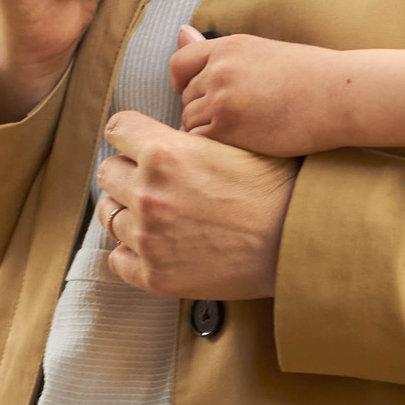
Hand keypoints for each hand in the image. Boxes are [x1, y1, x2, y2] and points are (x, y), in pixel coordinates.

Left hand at [95, 110, 297, 299]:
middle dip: (126, 172)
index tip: (136, 142)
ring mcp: (148, 238)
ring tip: (154, 213)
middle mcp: (149, 193)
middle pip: (107, 172)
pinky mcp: (154, 275)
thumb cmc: (275, 188)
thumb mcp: (232, 142)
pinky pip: (118, 259)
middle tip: (150, 180)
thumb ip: (188, 137)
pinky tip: (156, 245)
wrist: (297, 240)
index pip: (116, 129)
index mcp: (165, 152)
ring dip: (127, 210)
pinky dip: (132, 252)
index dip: (130, 134)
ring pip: (109, 214)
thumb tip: (164, 134)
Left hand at [171, 26, 354, 156]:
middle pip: (186, 97)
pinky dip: (212, 148)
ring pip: (190, 121)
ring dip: (208, 131)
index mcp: (229, 47)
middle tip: (234, 121)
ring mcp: (221, 98)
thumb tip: (180, 31)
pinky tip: (237, 148)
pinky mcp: (228, 127)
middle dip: (202, 110)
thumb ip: (224, 54)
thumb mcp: (265, 52)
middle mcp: (219, 69)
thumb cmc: (313, 76)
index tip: (197, 95)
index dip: (183, 83)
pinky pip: (199, 141)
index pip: (180, 63)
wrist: (340, 95)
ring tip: (240, 135)